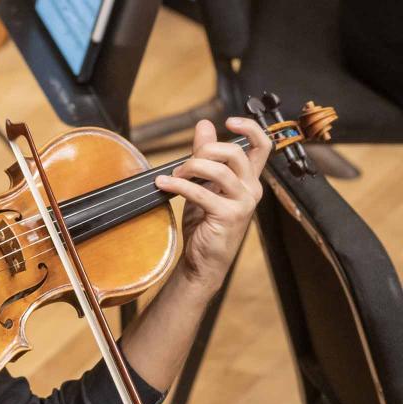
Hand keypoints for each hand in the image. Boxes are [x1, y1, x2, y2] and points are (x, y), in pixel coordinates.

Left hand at [155, 118, 271, 294]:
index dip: (250, 127)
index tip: (228, 120)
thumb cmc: (205, 224)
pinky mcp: (228, 216)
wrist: (203, 261)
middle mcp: (251, 189)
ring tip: (173, 176)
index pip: (262, 146)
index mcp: (248, 179)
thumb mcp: (204, 184)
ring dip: (190, 168)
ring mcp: (243, 203)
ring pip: (218, 169)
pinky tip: (164, 185)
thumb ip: (204, 155)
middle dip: (204, 151)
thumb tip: (204, 125)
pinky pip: (201, 192)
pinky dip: (178, 185)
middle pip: (234, 152)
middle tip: (183, 164)